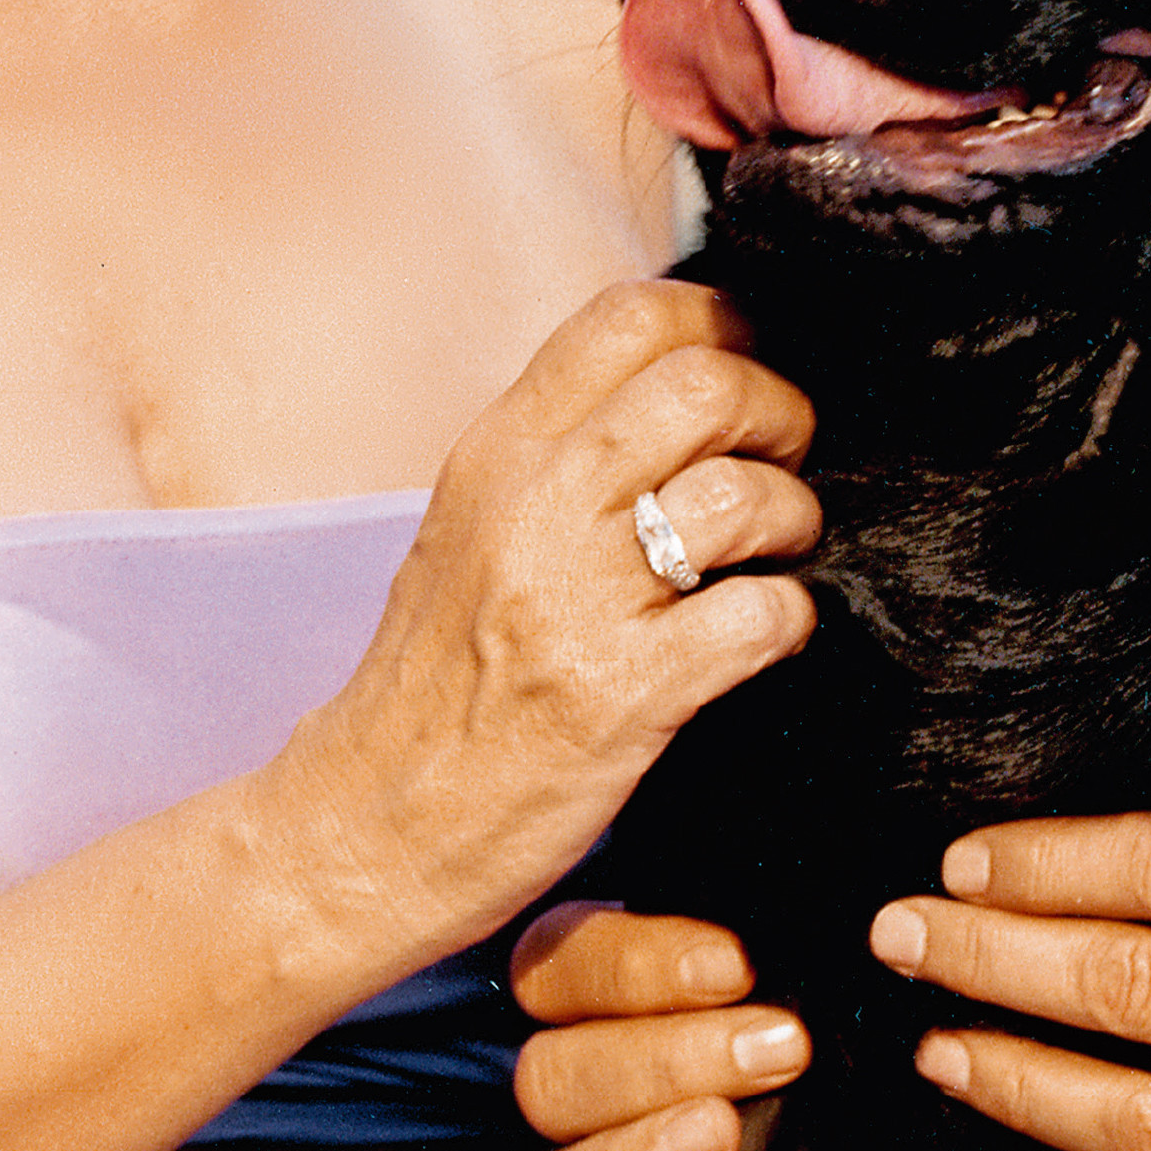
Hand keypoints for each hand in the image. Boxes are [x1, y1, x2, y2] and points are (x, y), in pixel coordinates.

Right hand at [270, 285, 821, 979]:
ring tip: (776, 553)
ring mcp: (574, 602)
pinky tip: (767, 635)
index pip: (629, 315)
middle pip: (706, 382)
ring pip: (742, 495)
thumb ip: (560, 448)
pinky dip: (790, 620)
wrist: (357, 835)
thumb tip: (687, 378)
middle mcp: (531, 507)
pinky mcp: (621, 697)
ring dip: (793, 518)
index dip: (723, 322)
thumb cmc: (430, 684)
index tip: (754, 360)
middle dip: (779, 412)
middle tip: (783, 460)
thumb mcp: (469, 527)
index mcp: (496, 452)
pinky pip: (761, 618)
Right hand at [508, 901, 865, 1150]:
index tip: (740, 965)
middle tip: (783, 1048)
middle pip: (547, 1074)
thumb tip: (826, 953)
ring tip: (725, 1137)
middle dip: (665, 1057)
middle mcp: (577, 1115)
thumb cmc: (843, 1097)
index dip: (636, 960)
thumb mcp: (829, 1029)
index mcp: (605, 1018)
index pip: (558, 961)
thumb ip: (801, 987)